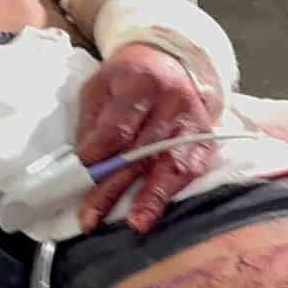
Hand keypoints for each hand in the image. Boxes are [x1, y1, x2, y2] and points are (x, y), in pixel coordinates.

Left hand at [75, 42, 221, 232]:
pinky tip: (159, 210)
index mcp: (139, 81)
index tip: (81, 174)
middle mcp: (171, 101)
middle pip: (141, 150)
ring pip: (172, 163)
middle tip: (93, 215)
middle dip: (114, 186)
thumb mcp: (99, 88)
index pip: (119, 124)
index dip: (100, 152)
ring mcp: (192, 121)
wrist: (169, 64)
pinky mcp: (206, 137)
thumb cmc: (127, 80)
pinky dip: (175, 191)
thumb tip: (83, 162)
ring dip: (152, 197)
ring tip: (137, 223)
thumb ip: (91, 123)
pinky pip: (192, 169)